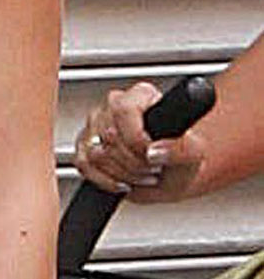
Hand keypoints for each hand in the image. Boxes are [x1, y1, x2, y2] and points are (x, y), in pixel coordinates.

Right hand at [74, 82, 207, 202]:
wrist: (174, 173)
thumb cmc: (182, 156)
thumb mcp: (194, 152)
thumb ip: (180, 149)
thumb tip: (155, 151)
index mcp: (141, 96)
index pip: (125, 111)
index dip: (137, 140)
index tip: (153, 155)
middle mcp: (114, 106)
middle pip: (111, 137)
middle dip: (134, 162)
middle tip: (153, 168)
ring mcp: (95, 126)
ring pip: (97, 154)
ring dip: (123, 173)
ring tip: (143, 174)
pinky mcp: (84, 147)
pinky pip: (85, 166)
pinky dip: (106, 181)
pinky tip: (124, 182)